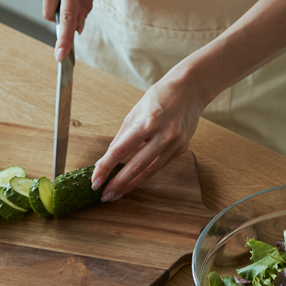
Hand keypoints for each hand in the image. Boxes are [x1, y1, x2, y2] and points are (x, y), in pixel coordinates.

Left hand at [90, 71, 206, 199]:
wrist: (190, 89)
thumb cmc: (159, 97)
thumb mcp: (134, 112)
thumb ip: (122, 137)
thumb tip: (108, 157)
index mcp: (147, 122)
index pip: (120, 150)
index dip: (106, 167)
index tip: (95, 181)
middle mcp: (163, 135)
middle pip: (136, 166)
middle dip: (118, 183)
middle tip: (105, 196)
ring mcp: (175, 144)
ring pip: (149, 171)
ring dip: (131, 184)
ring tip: (117, 193)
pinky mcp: (182, 149)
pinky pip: (160, 165)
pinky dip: (146, 174)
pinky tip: (134, 180)